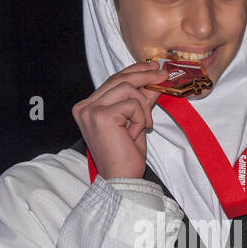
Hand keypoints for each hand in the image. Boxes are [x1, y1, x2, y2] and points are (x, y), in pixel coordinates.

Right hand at [72, 60, 165, 179]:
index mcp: (87, 108)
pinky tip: (135, 134)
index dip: (134, 71)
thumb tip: (153, 79)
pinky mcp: (101, 116)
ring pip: (127, 88)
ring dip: (143, 107)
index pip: (112, 81)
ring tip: (144, 126)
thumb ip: (140, 100)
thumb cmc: (125, 156)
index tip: (152, 68)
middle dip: (144, 75)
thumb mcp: (135, 121)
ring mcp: (90, 111)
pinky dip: (141, 118)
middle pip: (119, 79)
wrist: (121, 179)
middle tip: (162, 75)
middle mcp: (84, 107)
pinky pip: (132, 104)